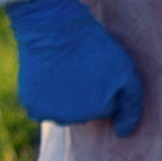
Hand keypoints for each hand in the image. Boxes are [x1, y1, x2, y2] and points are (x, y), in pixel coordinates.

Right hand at [7, 0, 142, 130]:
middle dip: (85, 95)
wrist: (52, 26)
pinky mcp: (31, 106)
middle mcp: (72, 120)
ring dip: (65, 97)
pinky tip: (48, 75)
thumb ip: (130, 105)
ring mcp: (50, 115)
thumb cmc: (93, 46)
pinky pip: (43, 108)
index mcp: (97, 112)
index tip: (98, 69)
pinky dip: (45, 96)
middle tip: (80, 68)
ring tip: (65, 70)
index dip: (104, 87)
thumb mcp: (125, 71)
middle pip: (84, 113)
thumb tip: (123, 133)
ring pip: (63, 111)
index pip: (106, 109)